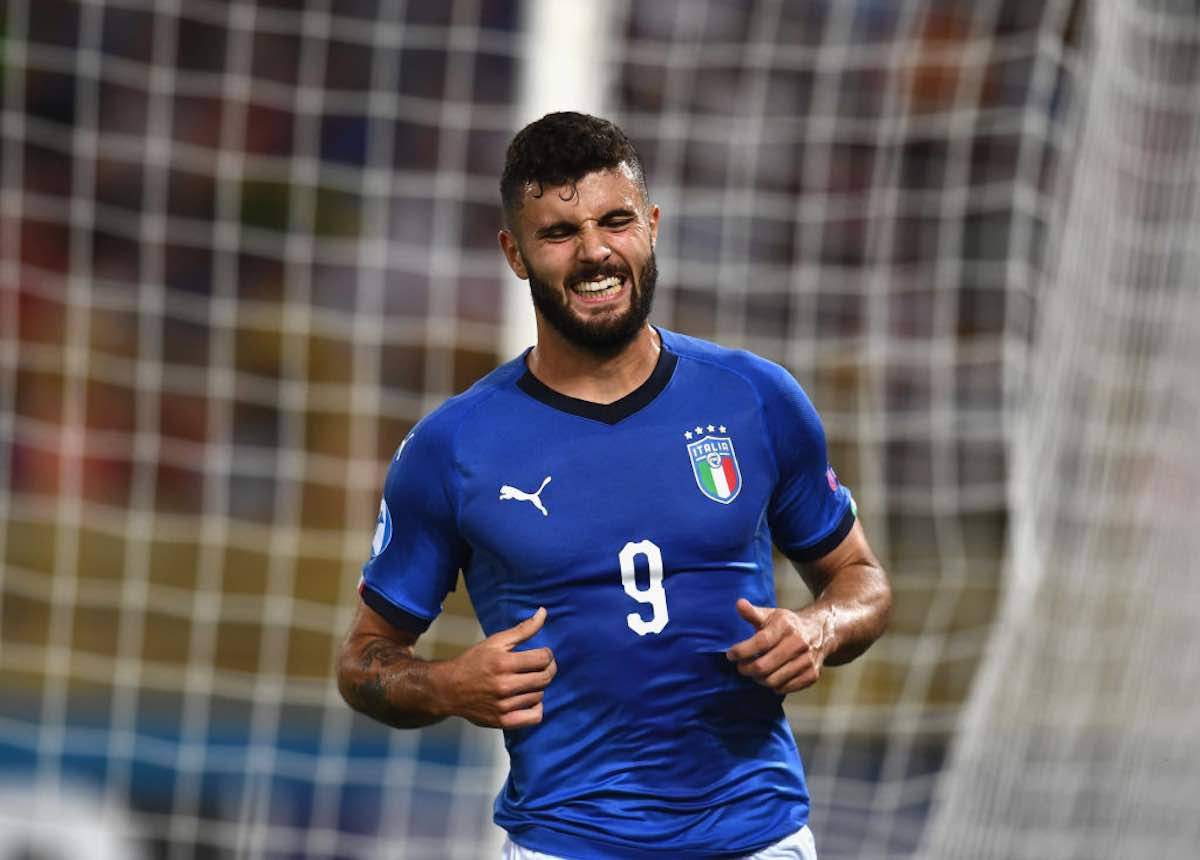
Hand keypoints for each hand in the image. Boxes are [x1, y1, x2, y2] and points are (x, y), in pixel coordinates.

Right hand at [440, 607, 556, 728]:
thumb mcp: (496, 641)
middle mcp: (505, 685)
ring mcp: (504, 705)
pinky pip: (534, 717)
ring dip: (538, 687)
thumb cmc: (473, 662)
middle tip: (540, 667)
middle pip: (545, 677)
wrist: (449, 689)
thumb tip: (543, 612)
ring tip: (527, 681)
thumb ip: (523, 629)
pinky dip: (537, 708)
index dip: (547, 654)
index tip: (541, 654)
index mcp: (504, 662)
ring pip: (540, 695)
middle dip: (548, 669)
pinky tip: (528, 699)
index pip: (543, 658)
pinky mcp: (503, 721)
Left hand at [725, 598, 832, 694]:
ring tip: (754, 672)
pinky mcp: (812, 674)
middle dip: (746, 669)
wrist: (822, 631)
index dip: (742, 651)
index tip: (731, 655)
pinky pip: (786, 688)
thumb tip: (739, 604)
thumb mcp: (771, 615)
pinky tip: (770, 677)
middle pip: (764, 666)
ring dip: (758, 679)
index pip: (760, 642)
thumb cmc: (789, 624)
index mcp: (786, 626)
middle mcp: (799, 643)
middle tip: (740, 667)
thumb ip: (753, 613)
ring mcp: (807, 660)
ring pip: (773, 680)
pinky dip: (774, 686)